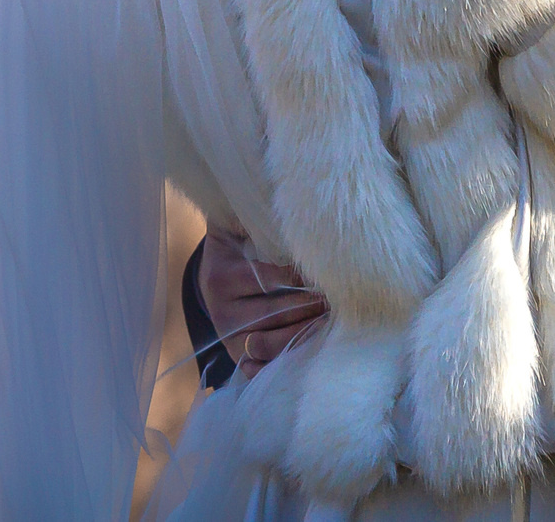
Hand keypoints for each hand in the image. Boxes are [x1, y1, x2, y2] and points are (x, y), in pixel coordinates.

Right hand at [199, 226, 325, 377]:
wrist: (214, 280)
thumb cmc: (236, 247)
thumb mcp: (232, 226)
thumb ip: (246, 211)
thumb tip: (268, 186)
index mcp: (221, 275)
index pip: (268, 279)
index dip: (301, 278)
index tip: (329, 273)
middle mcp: (221, 311)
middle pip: (275, 314)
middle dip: (311, 307)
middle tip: (340, 301)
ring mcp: (228, 338)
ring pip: (273, 343)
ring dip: (306, 334)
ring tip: (332, 323)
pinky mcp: (237, 358)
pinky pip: (261, 368)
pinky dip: (286, 363)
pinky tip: (312, 352)